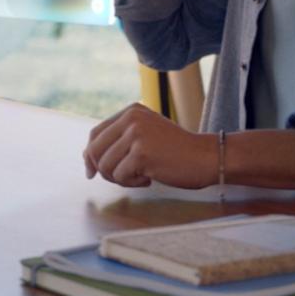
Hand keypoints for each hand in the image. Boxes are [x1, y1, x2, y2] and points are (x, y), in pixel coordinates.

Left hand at [83, 103, 218, 188]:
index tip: (91, 171)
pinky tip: (149, 179)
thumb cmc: (177, 151)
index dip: (90, 155)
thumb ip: (121, 139)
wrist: (206, 157)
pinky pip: (120, 176)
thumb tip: (88, 159)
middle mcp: (131, 118)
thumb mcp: (146, 134)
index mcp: (131, 111)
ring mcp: (136, 135)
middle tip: (121, 179)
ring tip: (140, 177)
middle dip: (102, 170)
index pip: (96, 133)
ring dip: (120, 179)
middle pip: (94, 150)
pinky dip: (132, 184)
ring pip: (106, 166)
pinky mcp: (141, 153)